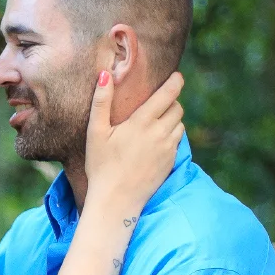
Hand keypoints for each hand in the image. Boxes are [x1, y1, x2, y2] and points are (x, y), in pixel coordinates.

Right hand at [83, 59, 183, 214]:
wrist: (116, 200)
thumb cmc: (101, 166)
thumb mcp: (95, 132)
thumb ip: (101, 102)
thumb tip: (106, 74)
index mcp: (143, 122)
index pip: (169, 93)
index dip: (175, 82)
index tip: (176, 76)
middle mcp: (160, 133)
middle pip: (177, 107)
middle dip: (171, 101)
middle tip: (158, 102)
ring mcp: (168, 149)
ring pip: (179, 124)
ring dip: (172, 119)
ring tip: (156, 122)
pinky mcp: (171, 162)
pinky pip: (177, 141)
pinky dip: (171, 136)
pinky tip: (155, 141)